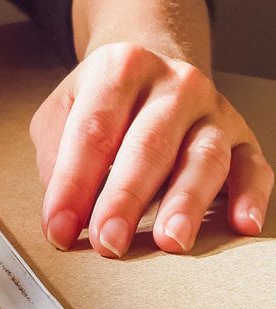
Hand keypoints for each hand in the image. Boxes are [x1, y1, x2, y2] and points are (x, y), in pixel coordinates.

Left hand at [31, 41, 272, 256]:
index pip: (94, 132)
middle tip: (108, 241)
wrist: (151, 68)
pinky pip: (252, 166)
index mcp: (121, 68)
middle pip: (149, 146)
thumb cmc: (103, 100)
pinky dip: (249, 196)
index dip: (73, 185)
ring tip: (170, 239)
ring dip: (186, 202)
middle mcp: (174, 84)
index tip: (59, 228)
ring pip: (204, 158)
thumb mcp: (61, 111)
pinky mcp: (242, 135)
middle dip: (126, 199)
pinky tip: (240, 223)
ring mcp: (213, 109)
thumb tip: (63, 209)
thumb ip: (55, 155)